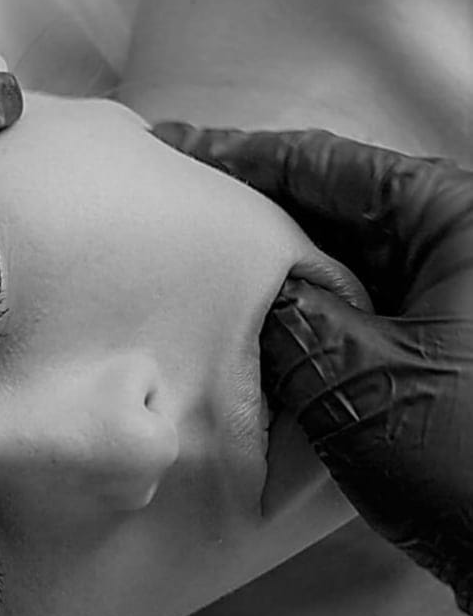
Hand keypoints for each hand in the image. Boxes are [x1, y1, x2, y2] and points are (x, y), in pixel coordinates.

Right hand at [152, 121, 472, 615]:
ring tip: (202, 258)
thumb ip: (288, 317)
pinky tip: (254, 318)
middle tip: (176, 199)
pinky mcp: (446, 343)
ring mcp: (458, 295)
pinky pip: (363, 305)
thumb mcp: (355, 381)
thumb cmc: (470, 468)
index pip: (329, 164)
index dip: (238, 155)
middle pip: (337, 204)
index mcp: (462, 221)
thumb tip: (250, 285)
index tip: (173, 147)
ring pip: (347, 257)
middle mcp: (466, 245)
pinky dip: (311, 308)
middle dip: (255, 206)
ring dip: (279, 260)